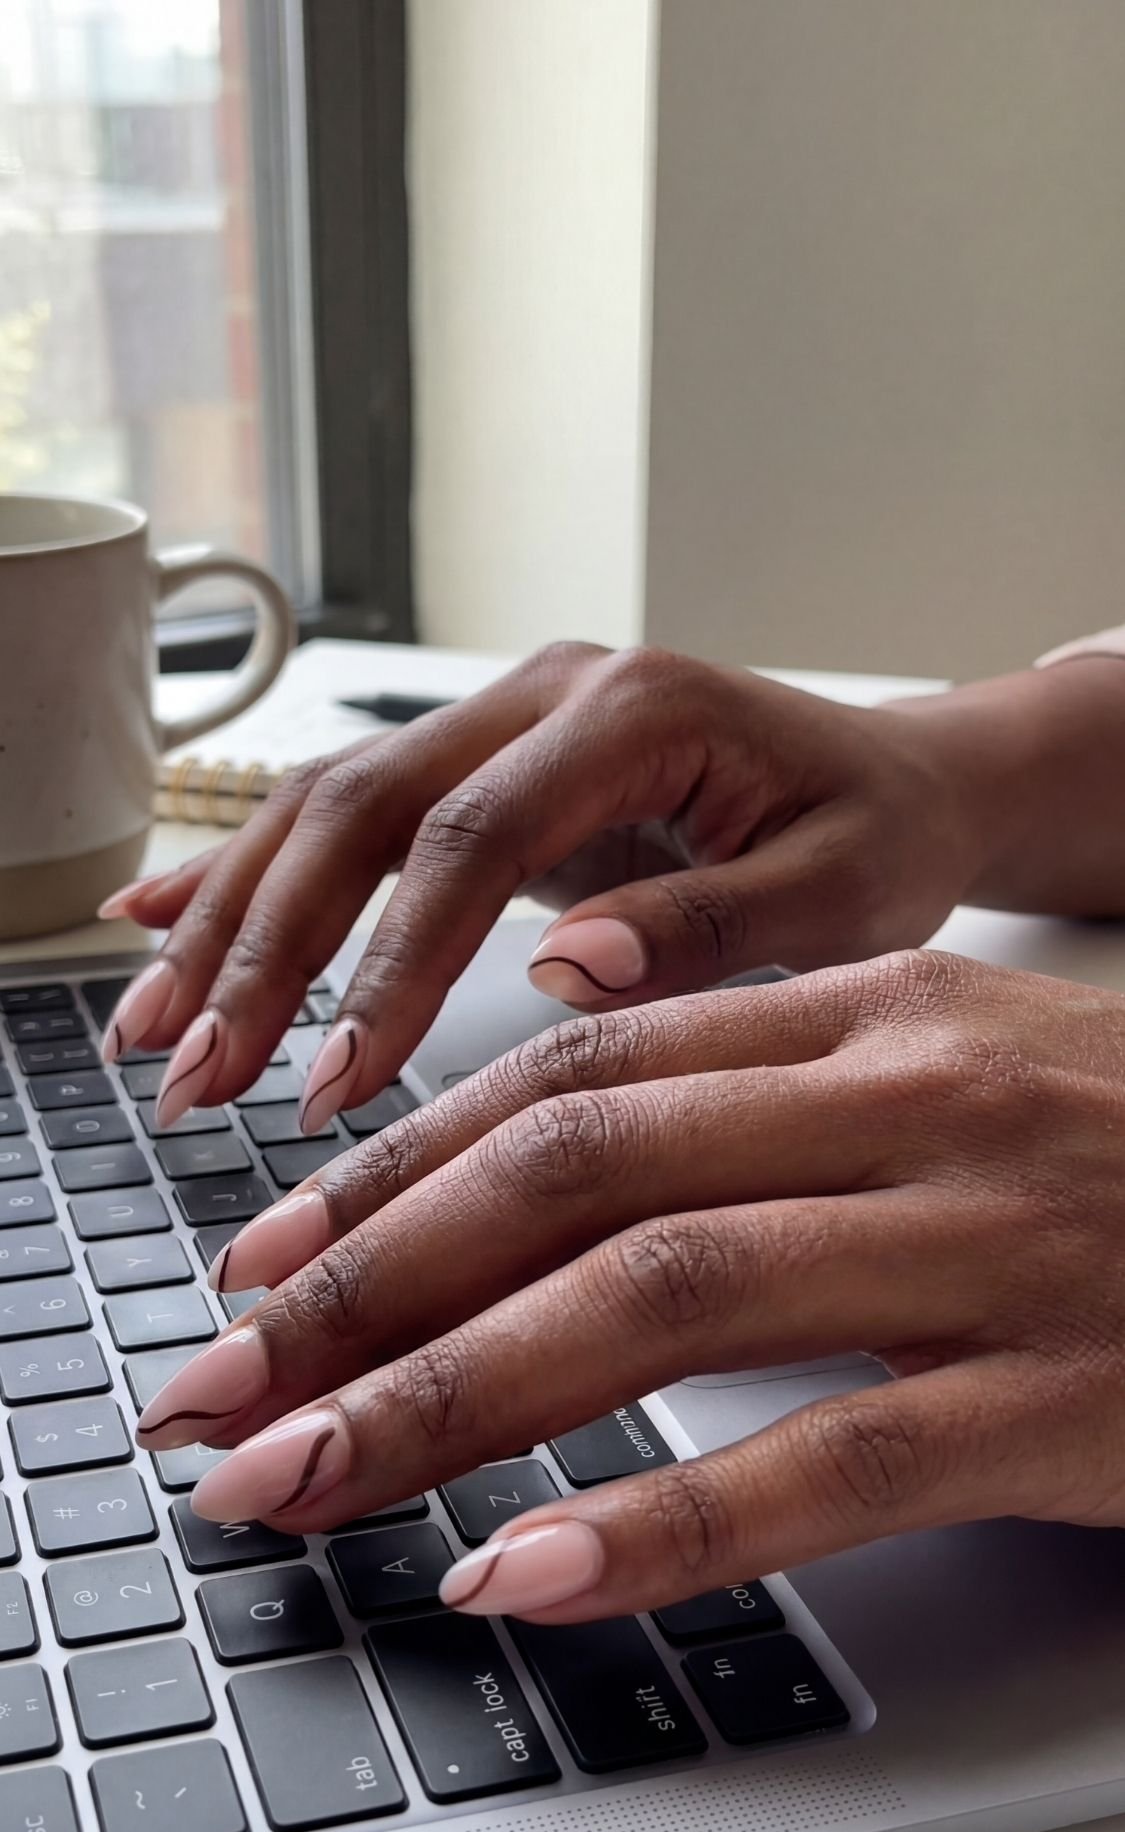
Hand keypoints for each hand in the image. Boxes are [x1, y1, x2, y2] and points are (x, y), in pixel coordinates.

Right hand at [97, 642, 995, 1129]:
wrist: (900, 782)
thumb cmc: (882, 837)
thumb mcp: (843, 894)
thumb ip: (710, 928)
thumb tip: (563, 971)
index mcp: (635, 713)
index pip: (471, 837)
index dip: (387, 961)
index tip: (331, 1081)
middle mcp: (549, 695)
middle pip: (362, 808)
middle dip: (264, 944)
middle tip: (195, 1072)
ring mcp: (507, 720)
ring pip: (328, 806)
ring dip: (231, 917)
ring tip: (155, 1030)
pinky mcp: (488, 766)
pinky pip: (350, 812)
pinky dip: (253, 872)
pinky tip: (160, 922)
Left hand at [133, 951, 1124, 1620]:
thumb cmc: (1118, 1158)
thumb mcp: (935, 1079)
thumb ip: (752, 1101)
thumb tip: (538, 1179)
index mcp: (867, 1012)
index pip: (579, 1069)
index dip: (401, 1166)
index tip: (270, 1254)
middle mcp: (908, 1099)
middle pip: (579, 1171)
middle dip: (368, 1281)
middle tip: (219, 1381)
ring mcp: (987, 1242)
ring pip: (663, 1298)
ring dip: (452, 1395)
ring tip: (302, 1477)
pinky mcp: (1059, 1392)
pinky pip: (822, 1461)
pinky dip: (655, 1522)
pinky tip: (524, 1576)